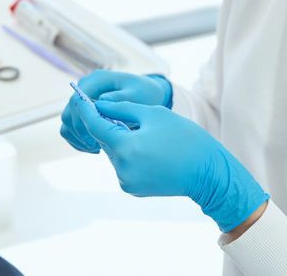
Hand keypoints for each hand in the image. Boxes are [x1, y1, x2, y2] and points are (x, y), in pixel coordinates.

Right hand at [59, 70, 171, 152]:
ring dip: (78, 138)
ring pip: (66, 123)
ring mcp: (82, 100)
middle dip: (81, 134)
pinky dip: (78, 141)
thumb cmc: (145, 94)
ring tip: (97, 148)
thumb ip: (121, 98)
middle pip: (68, 113)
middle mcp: (85, 87)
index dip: (83, 121)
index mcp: (97, 79)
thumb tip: (102, 100)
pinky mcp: (81, 112)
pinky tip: (94, 147)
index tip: (96, 137)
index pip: (77, 100)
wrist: (147, 96)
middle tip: (98, 147)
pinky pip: (70, 129)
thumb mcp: (138, 95)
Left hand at [71, 95, 268, 232]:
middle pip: (105, 140)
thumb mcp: (153, 114)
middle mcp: (122, 168)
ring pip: (113, 152)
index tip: (79, 97)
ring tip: (147, 134)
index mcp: (126, 147)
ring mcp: (126, 181)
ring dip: (121, 140)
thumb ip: (121, 108)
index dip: (87, 110)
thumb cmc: (184, 138)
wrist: (207, 172)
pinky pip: (123, 165)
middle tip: (126, 113)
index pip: (95, 126)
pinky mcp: (132, 189)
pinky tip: (149, 150)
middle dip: (110, 125)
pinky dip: (129, 154)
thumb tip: (99, 105)